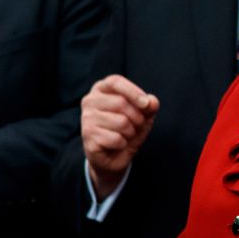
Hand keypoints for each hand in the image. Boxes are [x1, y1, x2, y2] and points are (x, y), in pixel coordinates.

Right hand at [80, 75, 159, 198]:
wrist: (114, 155)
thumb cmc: (127, 129)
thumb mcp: (142, 115)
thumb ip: (149, 106)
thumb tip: (152, 102)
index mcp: (101, 89)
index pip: (115, 82)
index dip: (133, 92)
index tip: (146, 105)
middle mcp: (89, 101)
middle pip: (121, 103)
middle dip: (136, 118)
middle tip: (136, 126)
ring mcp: (86, 119)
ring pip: (120, 122)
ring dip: (130, 132)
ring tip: (125, 135)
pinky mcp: (88, 136)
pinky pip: (116, 138)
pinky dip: (123, 144)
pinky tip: (117, 144)